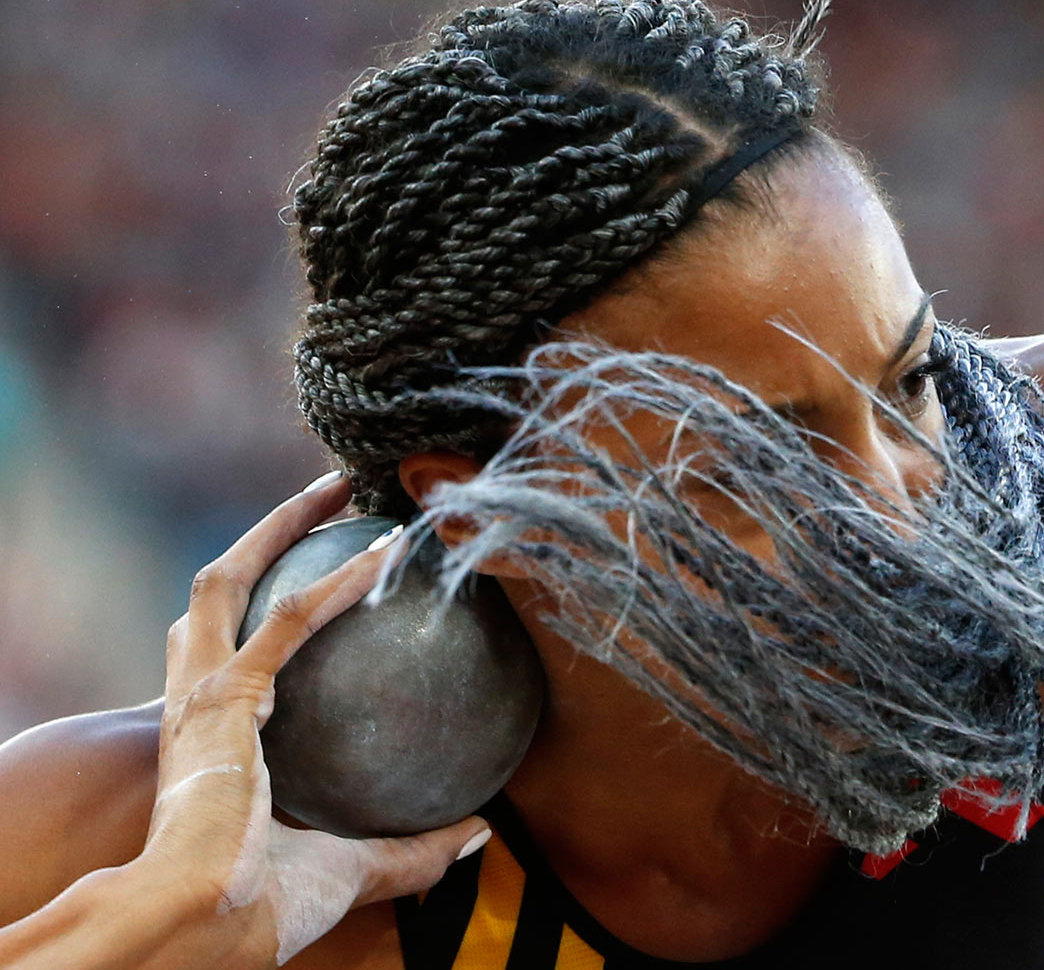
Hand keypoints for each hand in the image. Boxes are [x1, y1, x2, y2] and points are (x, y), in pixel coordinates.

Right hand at [136, 471, 490, 966]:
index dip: (255, 604)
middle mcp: (189, 702)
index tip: (304, 575)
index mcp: (202, 737)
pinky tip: (389, 554)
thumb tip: (484, 835)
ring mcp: (200, 693)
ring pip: (230, 578)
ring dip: (283, 525)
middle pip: (214, 590)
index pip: (221, 647)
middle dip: (263, 536)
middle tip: (324, 500)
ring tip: (340, 488)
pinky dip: (342, 578)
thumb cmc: (256, 909)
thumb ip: (413, 850)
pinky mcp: (227, 695)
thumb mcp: (349, 868)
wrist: (199, 927)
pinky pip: (294, 617)